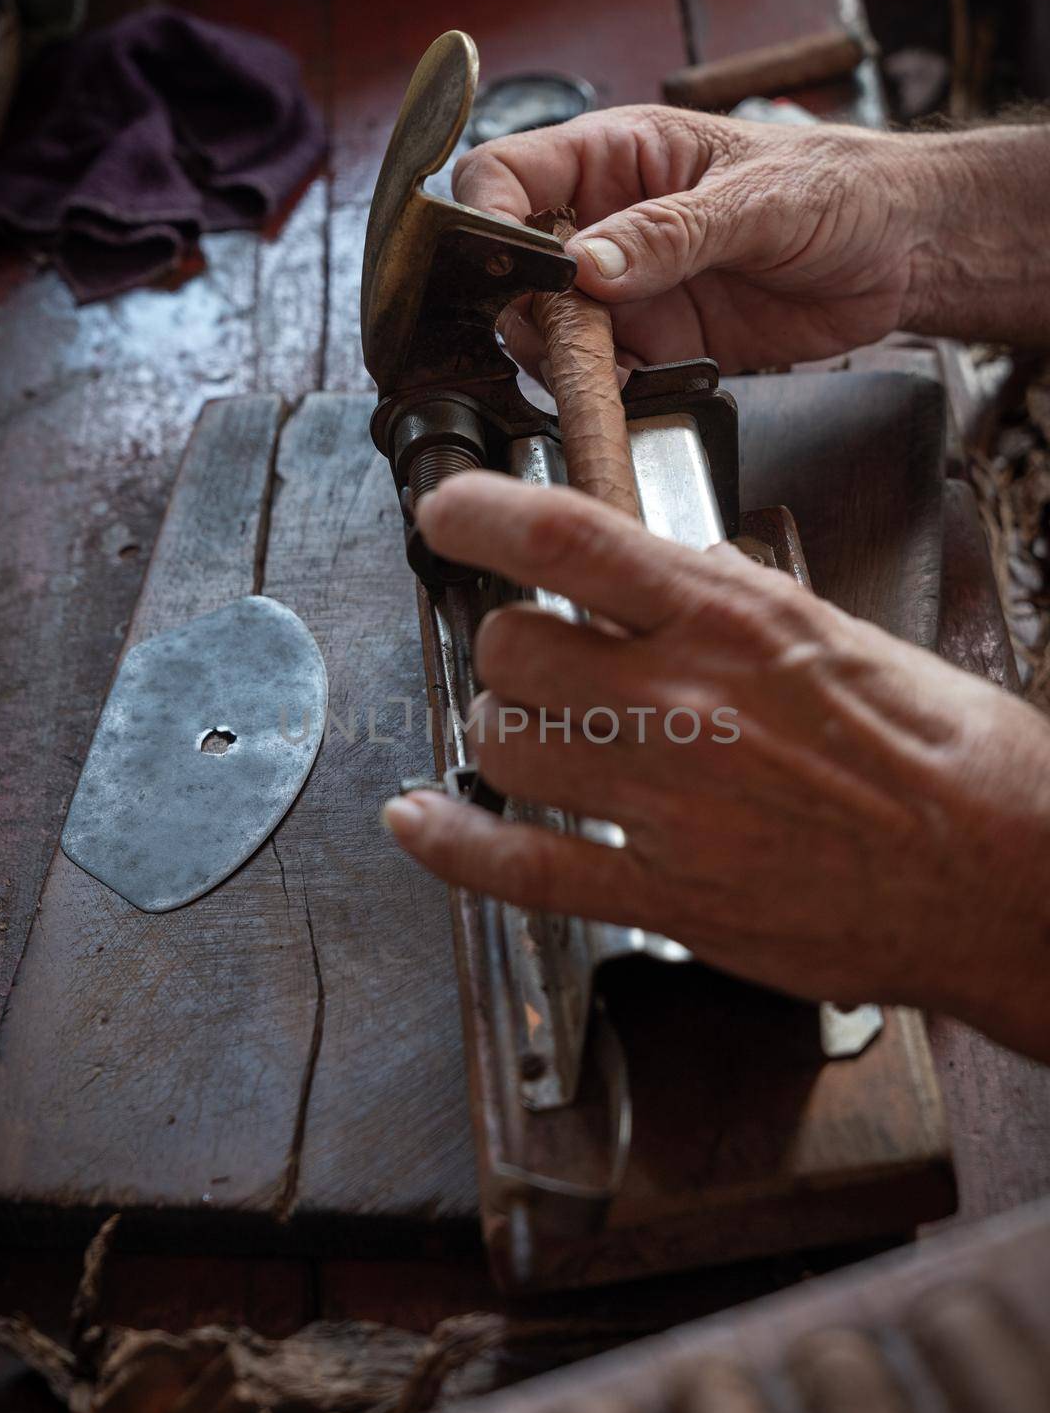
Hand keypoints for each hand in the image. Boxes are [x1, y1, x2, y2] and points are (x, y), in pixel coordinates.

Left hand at [384, 472, 1049, 1061]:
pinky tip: (422, 824)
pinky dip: (452, 845)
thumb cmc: (946, 752)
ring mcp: (672, 804)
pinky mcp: (672, 897)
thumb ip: (729, 606)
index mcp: (736, 619)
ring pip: (505, 745)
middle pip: (512, 648)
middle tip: (533, 663)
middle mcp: (690, 701)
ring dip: (503, 739)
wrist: (1007, 872)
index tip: (446, 515)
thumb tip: (659, 576)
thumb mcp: (837, 633)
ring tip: (536, 743)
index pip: (566, 539)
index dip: (478, 517)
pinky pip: (524, 867)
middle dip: (507, 652)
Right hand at [453, 108, 1049, 371]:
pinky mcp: (655, 344)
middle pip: (511, 269)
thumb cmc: (838, 189)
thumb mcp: (757, 200)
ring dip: (563, 362)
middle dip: (523, 311)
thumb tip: (585, 264)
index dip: (484, 220)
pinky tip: (637, 392)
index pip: (505, 176)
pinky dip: (606, 395)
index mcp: (615, 157)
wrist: (900, 254)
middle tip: (564, 338)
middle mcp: (605, 224)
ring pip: (548, 333)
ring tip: (609, 373)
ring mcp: (627, 290)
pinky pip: (603, 377)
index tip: (505, 269)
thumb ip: (670, 234)